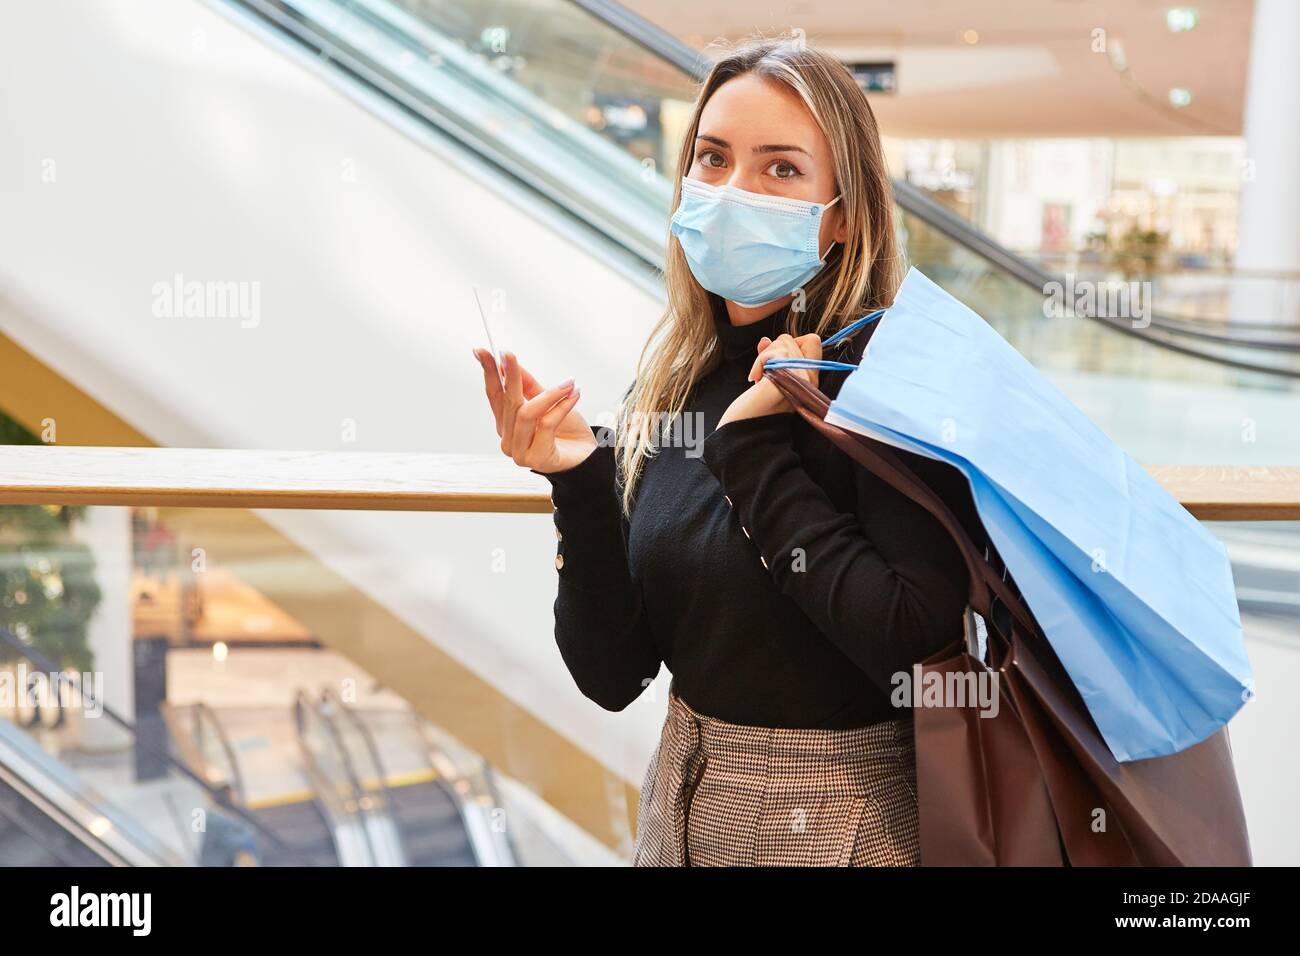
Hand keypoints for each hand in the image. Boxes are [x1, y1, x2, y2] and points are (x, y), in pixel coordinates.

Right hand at [473, 348, 596, 472]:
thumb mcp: (548, 401)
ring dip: (549, 394)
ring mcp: (519, 452)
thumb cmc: (568, 431)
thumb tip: (510, 364)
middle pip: (508, 403)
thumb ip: (528, 386)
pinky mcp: (537, 459)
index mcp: (507, 424)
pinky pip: (546, 424)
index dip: (489, 373)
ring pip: (526, 414)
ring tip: (568, 384)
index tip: (483, 351)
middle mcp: (508, 439)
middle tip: (510, 356)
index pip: (495, 395)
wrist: (588, 455)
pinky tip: (573, 396)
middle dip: (511, 377)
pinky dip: (561, 407)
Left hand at [717, 333, 821, 428]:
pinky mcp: (788, 381)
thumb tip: (764, 340)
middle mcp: (811, 380)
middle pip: (795, 338)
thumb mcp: (767, 379)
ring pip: (784, 341)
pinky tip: (754, 380)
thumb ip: (771, 358)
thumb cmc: (754, 410)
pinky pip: (775, 352)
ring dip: (764, 356)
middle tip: (765, 372)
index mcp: (809, 381)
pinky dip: (759, 361)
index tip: (775, 362)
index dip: (791, 344)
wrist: (746, 436)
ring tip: (759, 379)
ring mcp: (802, 380)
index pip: (813, 342)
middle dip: (774, 349)